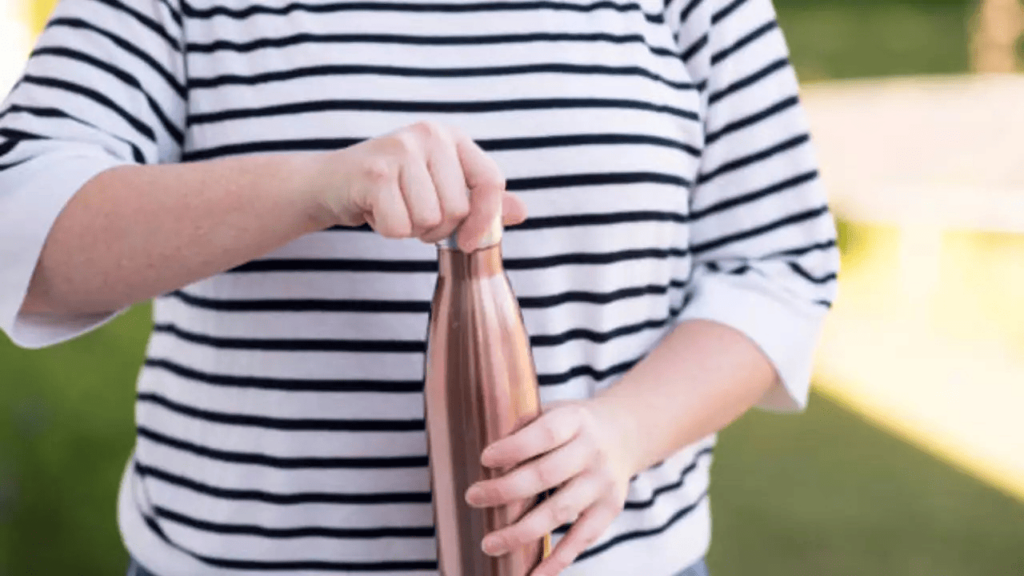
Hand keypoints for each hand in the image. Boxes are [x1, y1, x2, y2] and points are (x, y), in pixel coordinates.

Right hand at [315, 121, 526, 250]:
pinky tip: (375, 211)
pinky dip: (388, 231)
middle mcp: (429, 135)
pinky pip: (400, 227)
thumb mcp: (440, 188)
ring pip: (430, 220)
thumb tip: (522, 211)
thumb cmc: (391, 188)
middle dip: (436, 227)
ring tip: (394, 209)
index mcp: (452, 137)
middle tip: (412, 212)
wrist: (330, 182)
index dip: (486, 219)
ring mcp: (400, 150)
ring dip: (411, 230)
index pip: (492, 181)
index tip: (470, 241)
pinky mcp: (374, 173)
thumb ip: (480, 200)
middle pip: (458, 209)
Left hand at [465, 400, 638, 575]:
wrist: (625, 433)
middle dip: (505, 490)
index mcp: (574, 421)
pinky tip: (533, 575)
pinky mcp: (609, 510)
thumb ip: (524, 429)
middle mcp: (592, 452)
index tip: (484, 459)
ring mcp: (602, 483)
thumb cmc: (572, 426)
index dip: (514, 448)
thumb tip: (489, 460)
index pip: (544, 435)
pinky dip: (557, 560)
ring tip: (489, 544)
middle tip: (473, 498)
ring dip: (521, 532)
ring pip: (560, 512)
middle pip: (546, 475)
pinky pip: (581, 539)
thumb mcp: (553, 411)